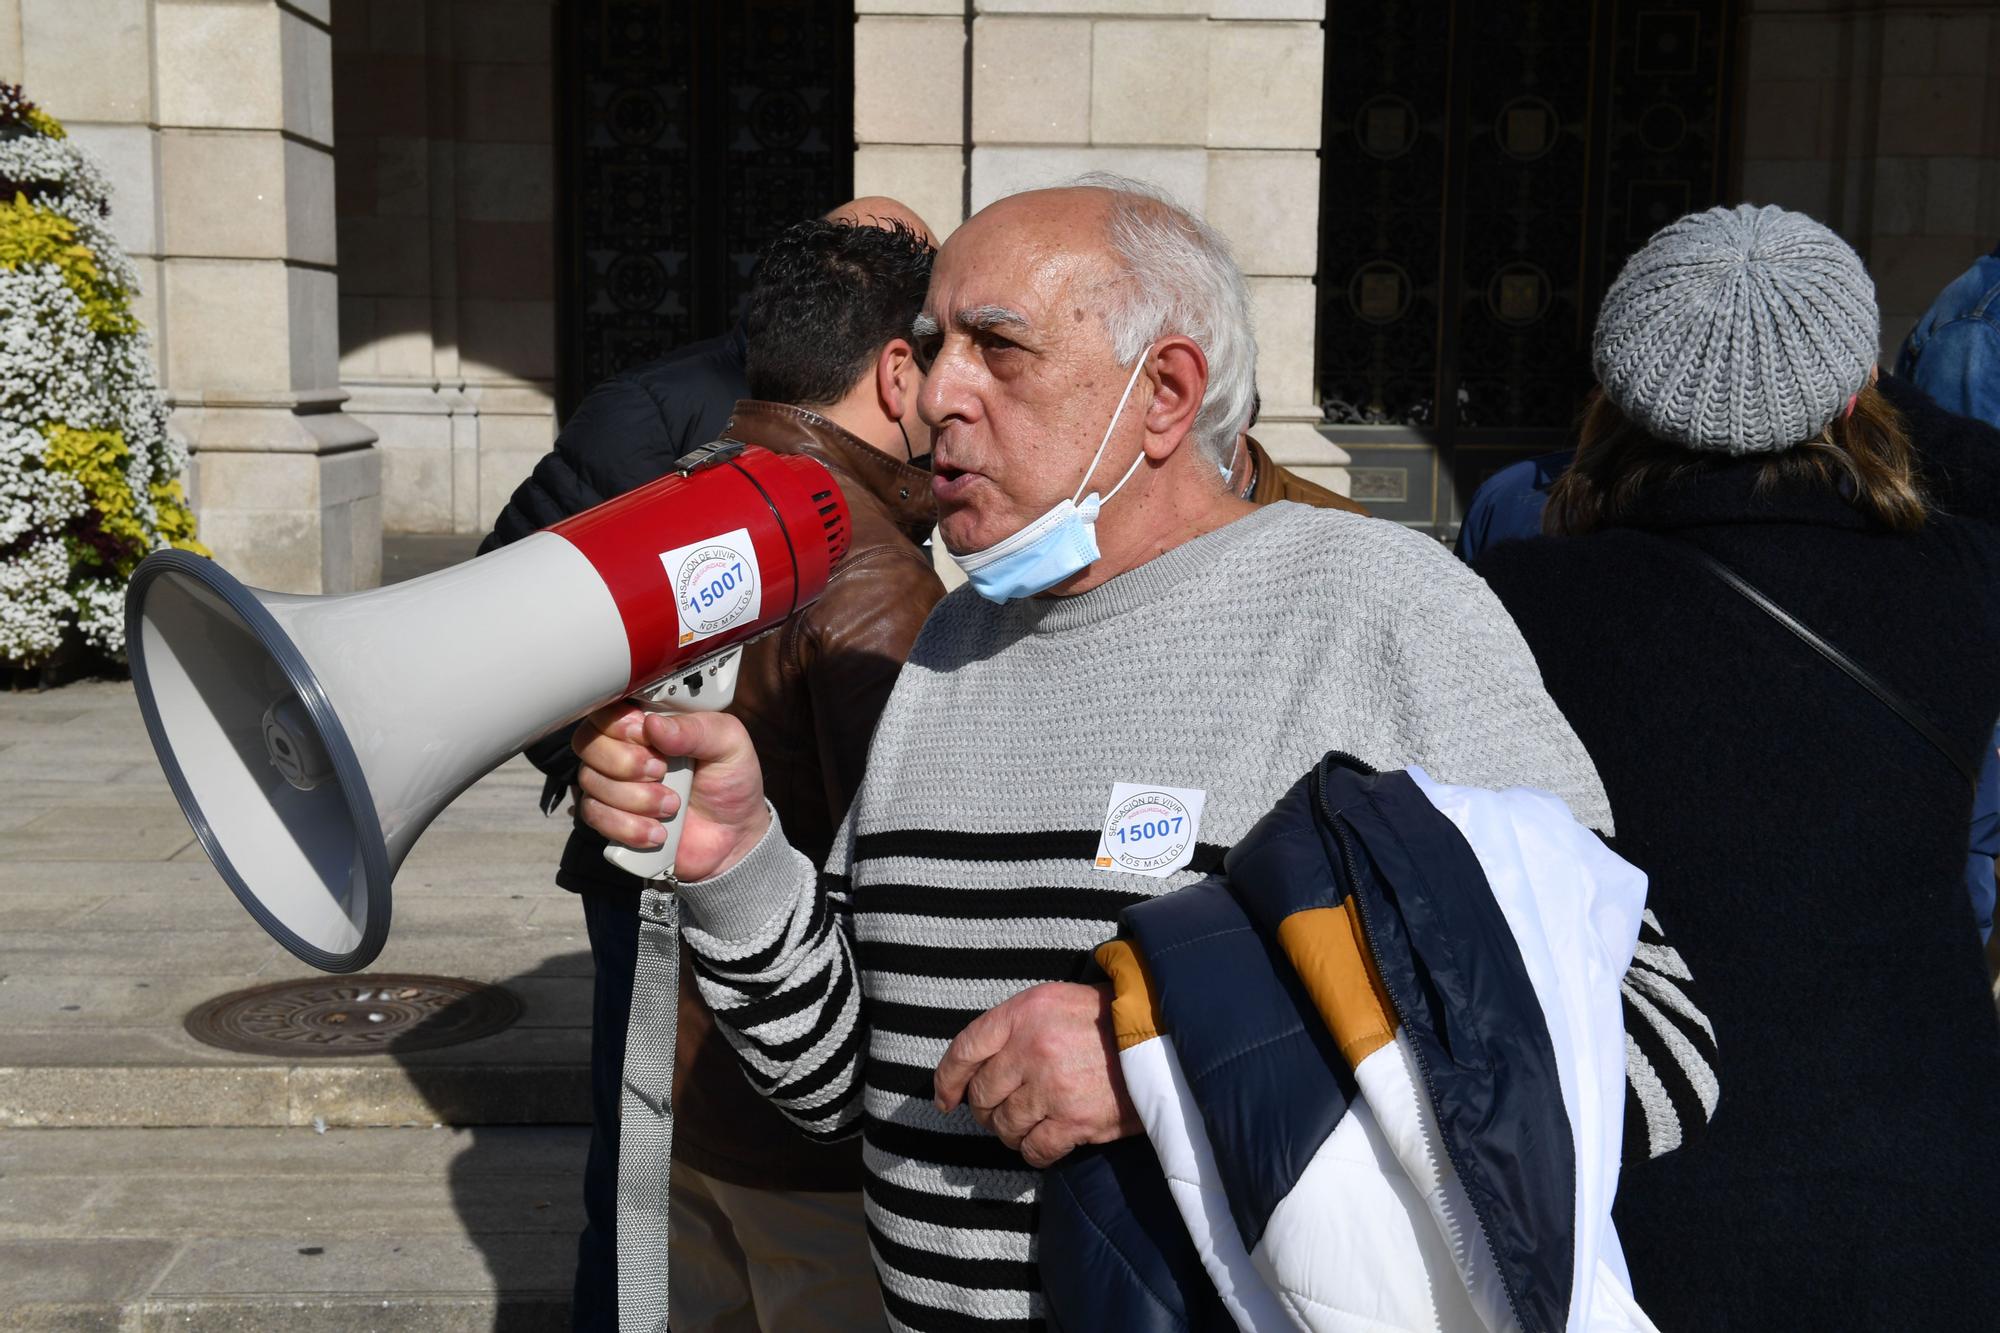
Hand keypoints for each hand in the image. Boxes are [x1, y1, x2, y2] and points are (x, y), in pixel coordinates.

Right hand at [571, 703, 770, 881]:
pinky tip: (658, 831)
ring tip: (672, 806)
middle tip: (662, 772)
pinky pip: (595, 817)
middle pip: (588, 743)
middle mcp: (626, 750)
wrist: (734, 836)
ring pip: (590, 782)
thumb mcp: (729, 745)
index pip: (608, 709)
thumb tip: (653, 724)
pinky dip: (628, 826)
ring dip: (634, 799)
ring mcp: (615, 784)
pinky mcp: (612, 818)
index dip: (619, 724)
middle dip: (625, 762)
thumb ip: (695, 729)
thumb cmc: (730, 783)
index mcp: (651, 723)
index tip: (646, 737)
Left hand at [932, 982, 1139, 1168]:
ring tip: (1030, 1123)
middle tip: (999, 1112)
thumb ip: (1013, 1028)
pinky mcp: (1074, 1120)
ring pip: (1004, 1126)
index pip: (965, 1049)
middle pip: (982, 1095)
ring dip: (1011, 1131)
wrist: (1159, 1038)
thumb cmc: (1104, 1019)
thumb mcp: (1053, 1002)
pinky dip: (1035, 1151)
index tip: (945, 1098)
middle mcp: (1031, 1048)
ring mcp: (1052, 1087)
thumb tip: (974, 1069)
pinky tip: (1047, 1141)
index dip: (947, 1079)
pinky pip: (1035, 1149)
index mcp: (1023, 1013)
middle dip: (985, 1110)